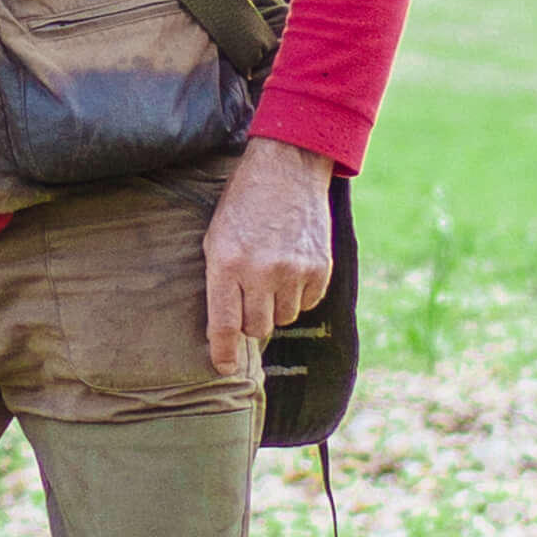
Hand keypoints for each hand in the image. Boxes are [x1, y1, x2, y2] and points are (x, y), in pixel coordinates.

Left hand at [204, 139, 333, 370]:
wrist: (287, 168)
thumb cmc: (243, 204)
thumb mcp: (217, 237)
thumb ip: (219, 281)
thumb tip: (227, 328)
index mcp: (227, 263)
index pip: (225, 324)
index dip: (223, 352)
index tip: (223, 368)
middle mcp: (260, 272)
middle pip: (257, 328)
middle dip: (252, 319)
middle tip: (251, 296)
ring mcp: (293, 271)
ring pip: (283, 317)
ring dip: (276, 305)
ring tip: (272, 273)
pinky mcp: (320, 268)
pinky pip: (308, 303)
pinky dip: (299, 293)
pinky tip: (292, 267)